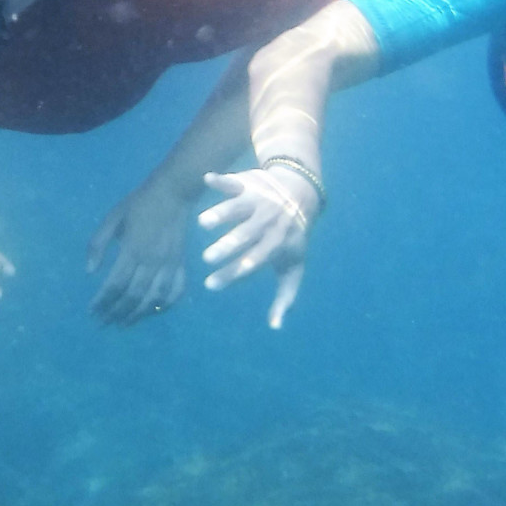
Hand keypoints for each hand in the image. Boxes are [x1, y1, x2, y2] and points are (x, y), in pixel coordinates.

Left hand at [87, 183, 195, 326]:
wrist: (173, 193)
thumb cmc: (139, 204)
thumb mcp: (112, 218)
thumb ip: (98, 244)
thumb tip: (90, 272)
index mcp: (132, 249)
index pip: (115, 284)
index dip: (102, 301)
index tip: (92, 312)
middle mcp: (151, 260)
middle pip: (133, 296)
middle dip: (116, 313)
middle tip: (104, 323)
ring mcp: (169, 264)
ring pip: (154, 298)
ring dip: (138, 315)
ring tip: (124, 324)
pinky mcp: (181, 264)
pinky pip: (176, 291)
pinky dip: (165, 305)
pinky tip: (153, 311)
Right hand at [197, 166, 316, 328]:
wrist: (301, 192)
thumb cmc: (292, 237)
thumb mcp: (293, 266)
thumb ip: (284, 296)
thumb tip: (275, 326)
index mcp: (275, 245)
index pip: (254, 262)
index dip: (233, 274)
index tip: (210, 285)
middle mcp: (266, 223)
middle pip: (246, 236)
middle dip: (227, 247)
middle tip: (208, 258)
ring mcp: (257, 202)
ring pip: (239, 208)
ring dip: (222, 214)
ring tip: (203, 223)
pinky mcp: (248, 183)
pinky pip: (234, 181)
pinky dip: (222, 179)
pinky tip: (207, 179)